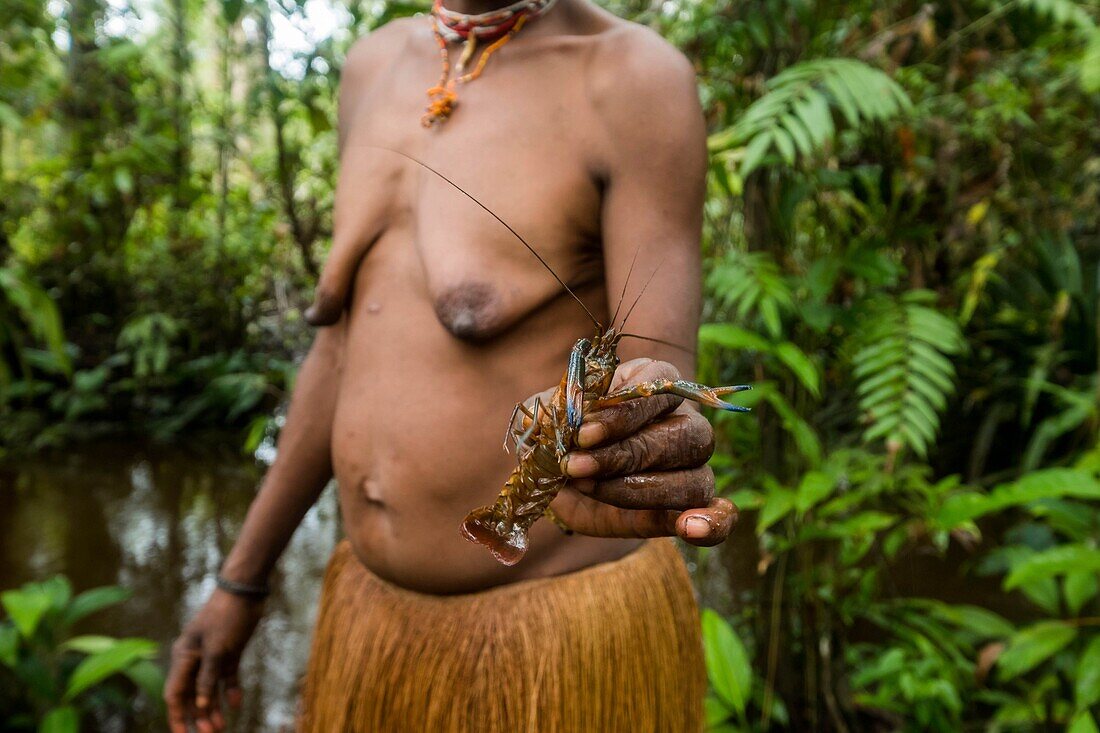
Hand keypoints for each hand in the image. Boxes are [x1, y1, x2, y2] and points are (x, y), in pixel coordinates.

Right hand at [164, 589, 262, 732]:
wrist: (245, 591)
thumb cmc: (226, 617)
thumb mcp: (217, 649)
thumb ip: (207, 677)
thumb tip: (199, 705)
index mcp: (184, 657)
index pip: (176, 694)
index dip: (178, 716)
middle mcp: (194, 659)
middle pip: (192, 695)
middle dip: (198, 716)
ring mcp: (212, 656)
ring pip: (209, 688)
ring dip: (213, 707)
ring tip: (223, 726)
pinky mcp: (229, 651)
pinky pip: (226, 676)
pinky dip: (229, 690)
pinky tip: (235, 703)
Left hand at [549, 358, 736, 545]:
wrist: (557, 469)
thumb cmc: (560, 431)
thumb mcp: (548, 415)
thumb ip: (554, 413)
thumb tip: (553, 422)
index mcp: (654, 382)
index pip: (661, 387)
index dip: (624, 413)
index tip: (583, 433)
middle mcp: (682, 421)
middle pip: (684, 435)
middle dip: (626, 455)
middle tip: (575, 465)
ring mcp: (690, 466)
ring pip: (695, 478)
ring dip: (642, 491)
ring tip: (593, 490)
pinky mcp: (684, 506)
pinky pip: (719, 514)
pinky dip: (713, 523)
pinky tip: (690, 528)